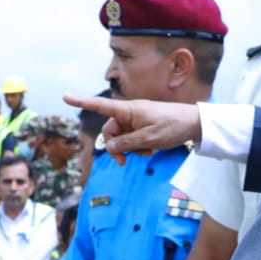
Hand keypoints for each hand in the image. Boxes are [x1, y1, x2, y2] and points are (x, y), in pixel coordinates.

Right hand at [63, 95, 202, 164]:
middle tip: (125, 162)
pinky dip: (138, 146)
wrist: (195, 123)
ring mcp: (137, 119)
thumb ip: (126, 144)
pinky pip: (133, 138)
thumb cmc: (172, 127)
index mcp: (128, 110)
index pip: (100, 106)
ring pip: (122, 137)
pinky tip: (150, 150)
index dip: (82, 102)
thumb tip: (108, 146)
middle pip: (110, 130)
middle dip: (116, 146)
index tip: (65, 97)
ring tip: (147, 152)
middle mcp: (130, 113)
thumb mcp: (148, 139)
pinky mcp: (145, 125)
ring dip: (130, 148)